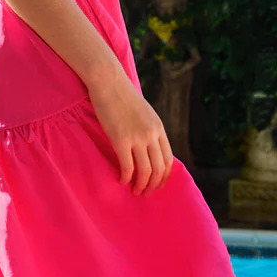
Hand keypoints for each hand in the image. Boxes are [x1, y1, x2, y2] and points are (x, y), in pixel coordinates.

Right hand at [87, 69, 174, 194]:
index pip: (168, 159)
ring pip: (145, 171)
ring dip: (141, 185)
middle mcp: (152, 135)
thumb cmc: (122, 97)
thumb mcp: (144, 113)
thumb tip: (148, 148)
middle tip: (146, 193)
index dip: (164, 176)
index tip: (158, 184)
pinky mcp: (121, 140)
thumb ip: (149, 130)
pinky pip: (127, 166)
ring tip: (135, 191)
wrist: (109, 82)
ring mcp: (137, 138)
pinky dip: (126, 178)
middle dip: (154, 185)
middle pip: (159, 168)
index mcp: (159, 128)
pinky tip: (122, 181)